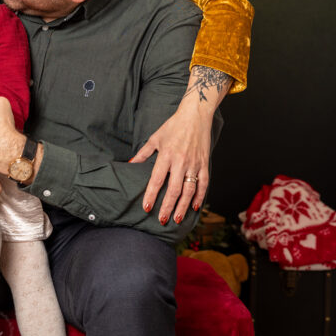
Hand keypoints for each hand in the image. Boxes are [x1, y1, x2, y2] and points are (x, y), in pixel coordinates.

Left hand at [131, 66, 229, 225]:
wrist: (196, 115)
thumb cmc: (173, 126)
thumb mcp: (155, 138)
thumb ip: (143, 154)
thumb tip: (130, 164)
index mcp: (166, 155)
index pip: (157, 179)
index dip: (151, 194)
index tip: (147, 207)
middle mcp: (181, 161)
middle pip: (174, 189)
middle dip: (167, 207)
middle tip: (162, 220)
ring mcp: (194, 164)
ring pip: (189, 190)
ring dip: (183, 206)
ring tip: (177, 219)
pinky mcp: (204, 164)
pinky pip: (203, 184)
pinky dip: (199, 197)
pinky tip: (194, 207)